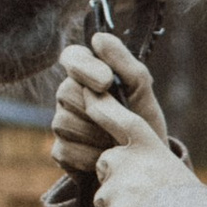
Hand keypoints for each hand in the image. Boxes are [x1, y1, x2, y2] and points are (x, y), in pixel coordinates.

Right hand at [52, 28, 164, 176]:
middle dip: (97, 109)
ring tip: (117, 141)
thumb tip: (99, 38)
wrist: (145, 168)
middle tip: (121, 120)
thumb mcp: (143, 94)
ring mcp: (63, 122)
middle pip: (66, 92)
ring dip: (97, 135)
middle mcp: (70, 95)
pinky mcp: (61, 151)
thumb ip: (126, 65)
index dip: (84, 67)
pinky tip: (106, 158)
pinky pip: (67, 151)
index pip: (72, 57)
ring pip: (64, 122)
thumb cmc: (145, 124)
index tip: (106, 81)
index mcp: (89, 75)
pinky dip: (92, 157)